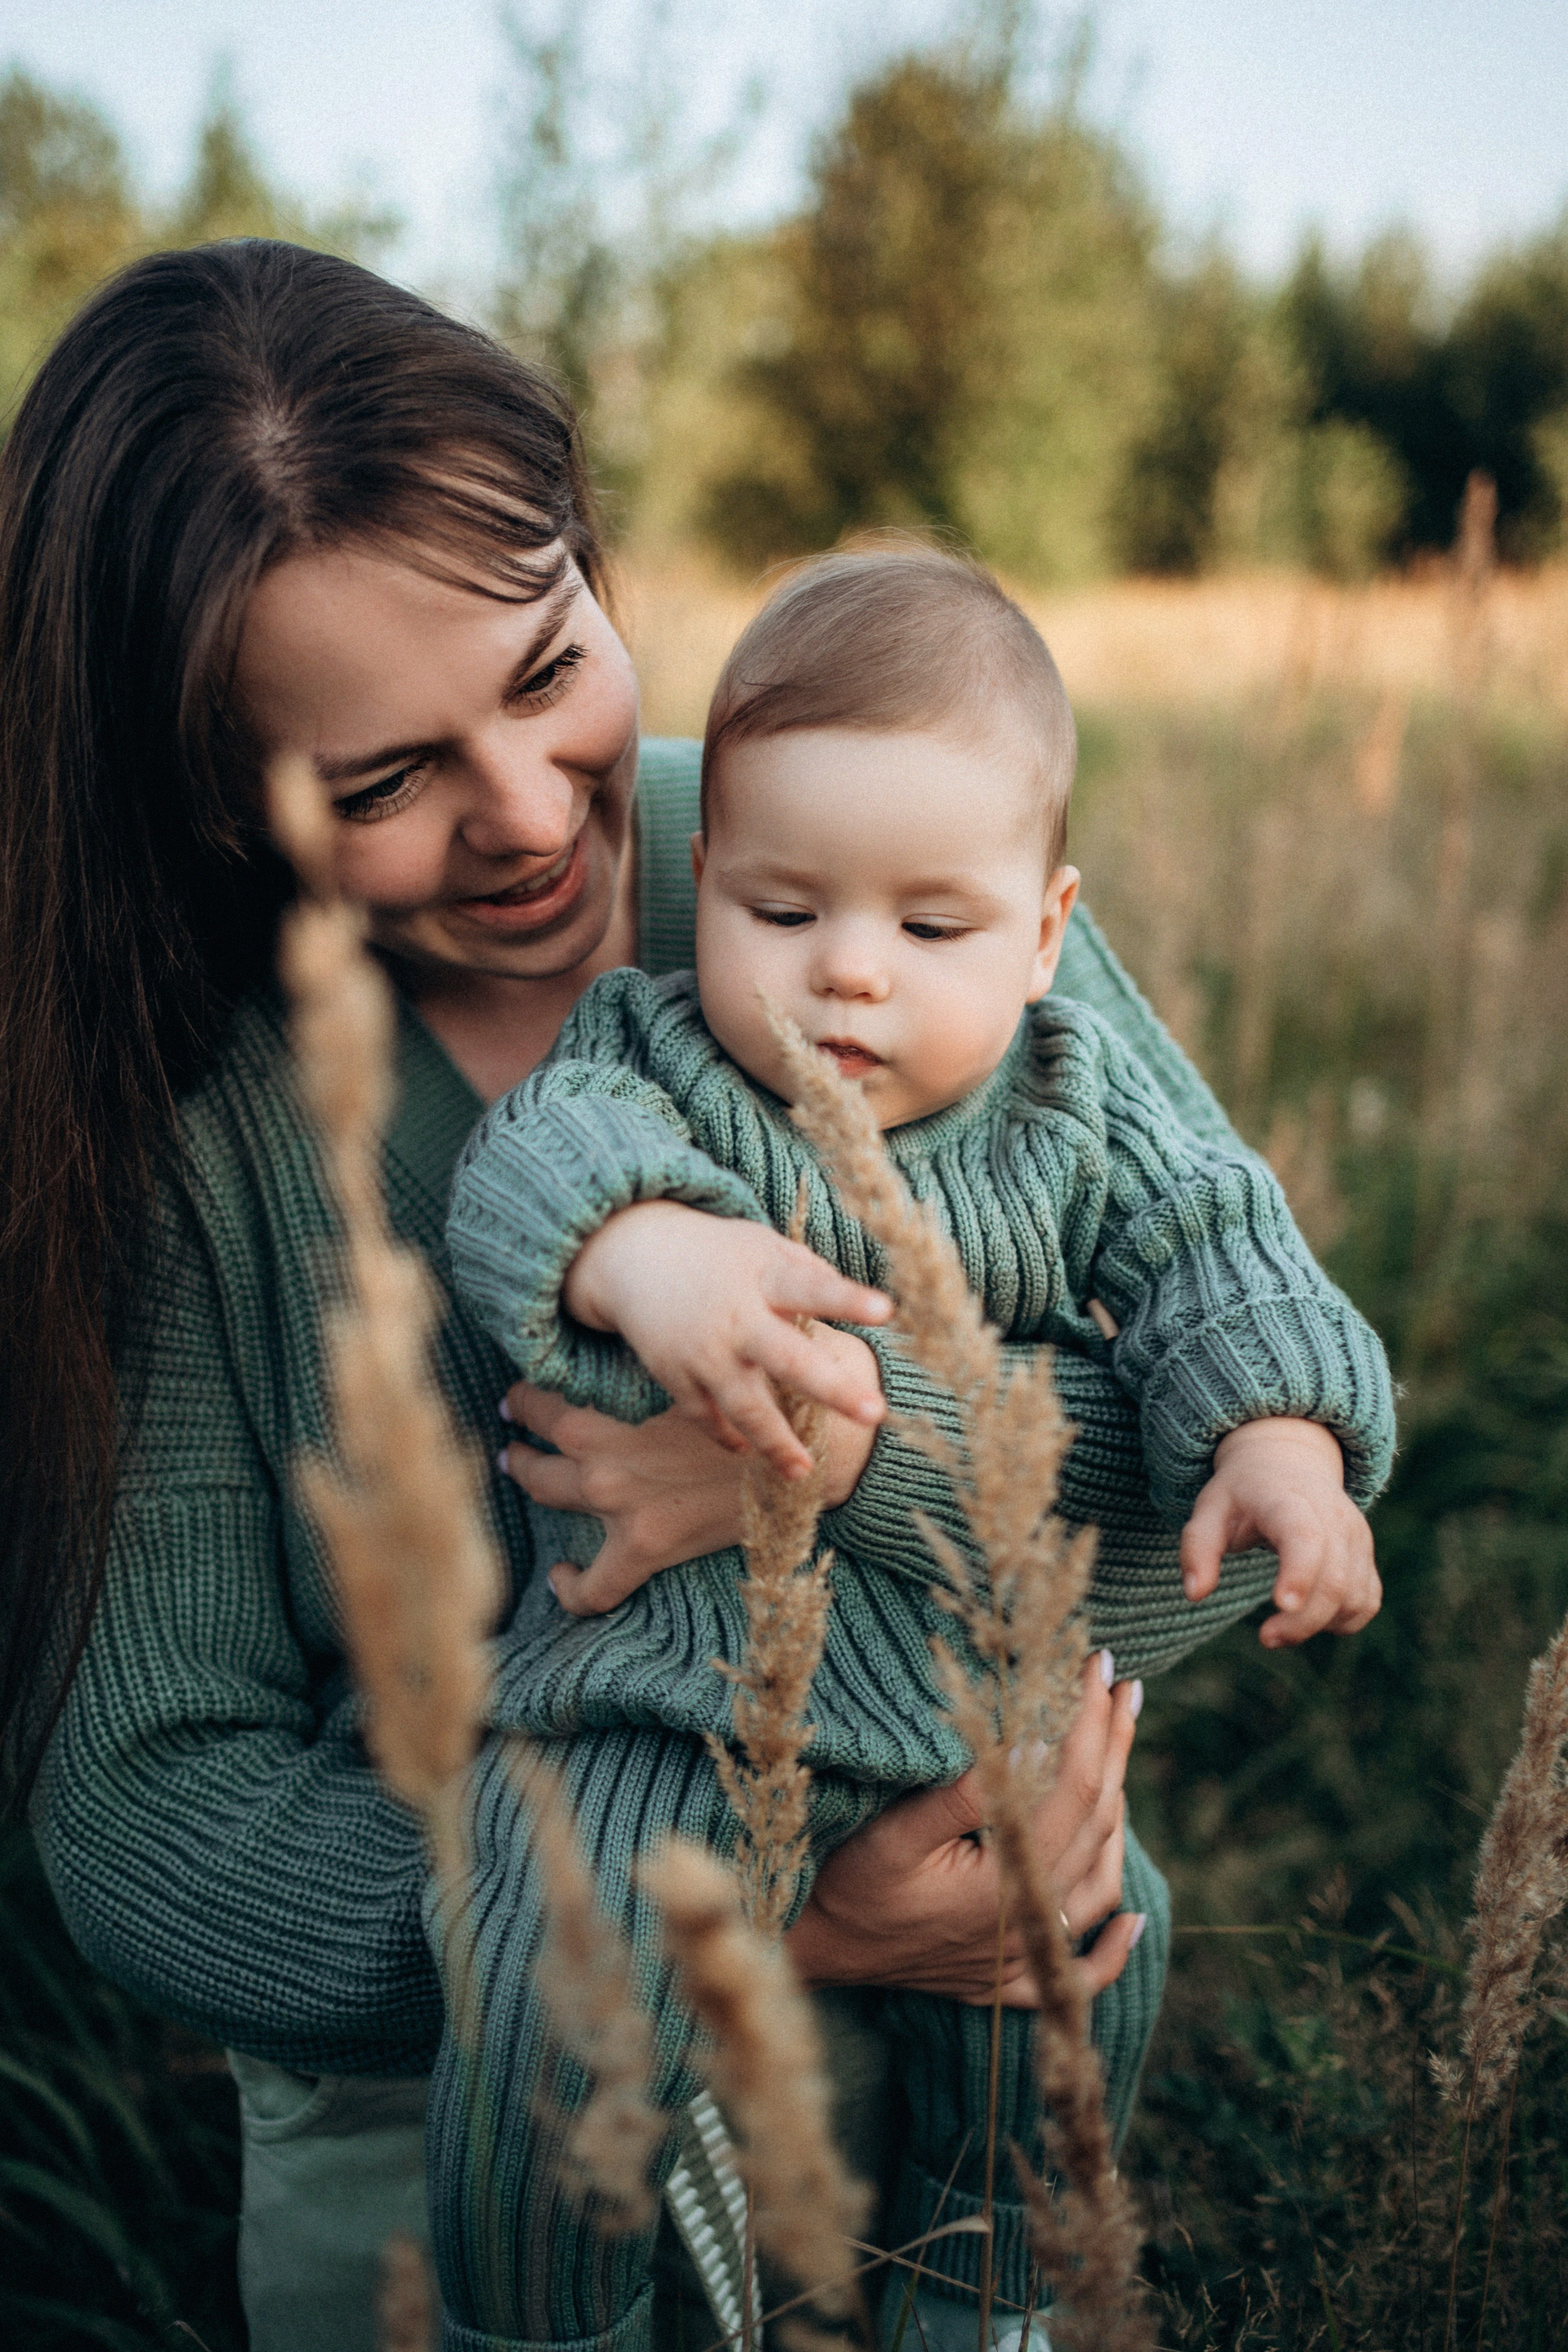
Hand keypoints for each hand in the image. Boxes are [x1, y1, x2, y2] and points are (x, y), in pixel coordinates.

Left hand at [498, 1329, 882, 1614]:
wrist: (806, 1457)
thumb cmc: (757, 1401)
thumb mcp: (706, 1371)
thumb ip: (667, 1363)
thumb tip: (651, 1331)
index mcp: (619, 1428)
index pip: (549, 1414)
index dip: (527, 1405)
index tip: (518, 1396)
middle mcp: (609, 1474)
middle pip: (538, 1464)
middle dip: (521, 1448)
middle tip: (513, 1436)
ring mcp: (625, 1517)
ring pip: (554, 1507)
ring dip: (533, 1486)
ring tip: (523, 1473)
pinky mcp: (650, 1552)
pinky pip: (595, 1589)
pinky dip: (572, 1588)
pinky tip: (561, 1577)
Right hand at [563, 1202, 890, 1478]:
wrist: (636, 1256)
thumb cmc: (720, 1255)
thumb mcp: (763, 1246)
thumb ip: (808, 1273)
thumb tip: (860, 1305)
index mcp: (764, 1277)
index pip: (811, 1288)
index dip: (847, 1300)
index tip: (886, 1311)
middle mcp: (736, 1318)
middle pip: (788, 1359)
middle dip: (832, 1388)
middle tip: (875, 1412)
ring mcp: (703, 1352)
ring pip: (744, 1407)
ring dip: (776, 1443)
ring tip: (804, 1472)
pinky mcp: (674, 1376)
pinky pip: (705, 1417)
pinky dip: (727, 1436)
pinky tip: (747, 1451)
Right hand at [783, 1657, 1144, 2008]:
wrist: (810, 1946)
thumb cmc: (845, 1879)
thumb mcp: (895, 1828)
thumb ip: (966, 1793)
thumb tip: (1031, 1743)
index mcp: (1002, 1883)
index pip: (1072, 1786)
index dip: (1092, 1723)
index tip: (1100, 1667)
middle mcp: (1022, 1925)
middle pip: (1097, 1825)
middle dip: (1114, 1750)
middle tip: (1122, 1691)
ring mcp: (1018, 1959)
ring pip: (1099, 1886)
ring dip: (1118, 1820)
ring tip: (1118, 1759)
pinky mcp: (1003, 1982)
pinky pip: (1079, 1972)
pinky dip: (1112, 1949)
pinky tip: (1134, 1921)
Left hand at [1181, 1415, 1380, 1647]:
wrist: (1288, 1462)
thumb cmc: (1243, 1493)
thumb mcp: (1209, 1509)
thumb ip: (1197, 1548)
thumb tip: (1194, 1594)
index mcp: (1287, 1501)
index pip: (1304, 1536)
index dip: (1298, 1572)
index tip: (1280, 1604)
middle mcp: (1332, 1517)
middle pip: (1333, 1579)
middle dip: (1302, 1621)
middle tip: (1267, 1638)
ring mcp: (1355, 1536)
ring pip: (1354, 1596)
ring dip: (1320, 1625)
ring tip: (1280, 1631)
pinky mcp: (1365, 1556)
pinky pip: (1367, 1601)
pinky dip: (1343, 1621)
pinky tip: (1311, 1617)